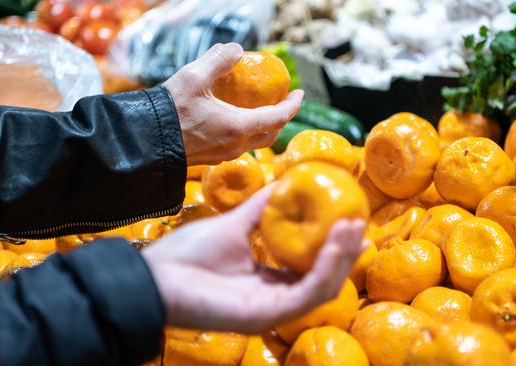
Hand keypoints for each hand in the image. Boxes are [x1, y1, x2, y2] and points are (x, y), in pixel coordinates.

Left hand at [142, 185, 368, 332]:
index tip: (350, 219)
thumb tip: (286, 182)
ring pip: (322, 287)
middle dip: (344, 250)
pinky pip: (306, 294)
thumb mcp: (233, 224)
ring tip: (352, 227)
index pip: (310, 266)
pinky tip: (333, 244)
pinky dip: (324, 268)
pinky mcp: (267, 315)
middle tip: (359, 221)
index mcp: (267, 279)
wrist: (156, 276)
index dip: (334, 245)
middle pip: (322, 277)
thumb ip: (261, 208)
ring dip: (341, 257)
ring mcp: (272, 309)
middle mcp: (274, 297)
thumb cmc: (188, 254)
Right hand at [163, 43, 303, 165]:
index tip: (300, 93)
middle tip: (284, 101)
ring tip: (263, 109)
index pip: (278, 118)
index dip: (292, 105)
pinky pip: (238, 146)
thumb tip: (237, 50)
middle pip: (270, 134)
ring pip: (255, 142)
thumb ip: (219, 60)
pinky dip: (247, 133)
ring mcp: (224, 155)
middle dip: (281, 118)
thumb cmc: (170, 111)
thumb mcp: (195, 77)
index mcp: (238, 127)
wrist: (145, 142)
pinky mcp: (211, 158)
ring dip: (264, 127)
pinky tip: (236, 120)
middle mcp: (236, 145)